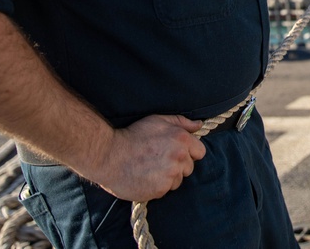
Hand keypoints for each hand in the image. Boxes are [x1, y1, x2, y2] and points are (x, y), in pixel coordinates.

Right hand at [86, 115, 205, 201]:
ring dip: (169, 177)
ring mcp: (170, 175)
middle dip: (178, 165)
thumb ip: (181, 122)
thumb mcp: (158, 120)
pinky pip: (165, 190)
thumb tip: (198, 125)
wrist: (109, 155)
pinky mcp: (160, 190)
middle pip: (189, 168)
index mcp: (182, 140)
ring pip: (178, 180)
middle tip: (159, 160)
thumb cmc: (133, 135)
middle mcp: (179, 157)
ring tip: (151, 169)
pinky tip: (145, 177)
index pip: (200, 152)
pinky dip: (158, 186)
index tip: (176, 153)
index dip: (189, 153)